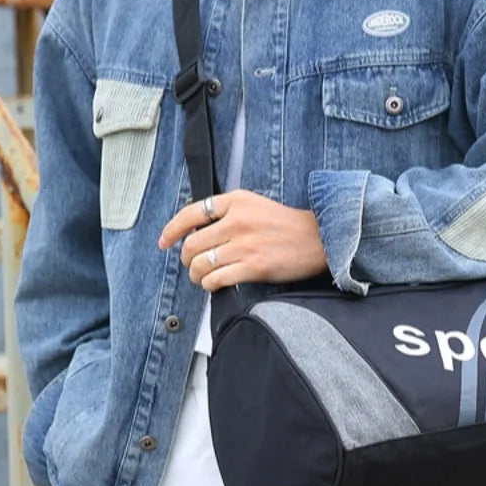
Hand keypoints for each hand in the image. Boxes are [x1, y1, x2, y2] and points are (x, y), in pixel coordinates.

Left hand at [158, 190, 328, 290]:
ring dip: (197, 275)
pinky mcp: (253, 266)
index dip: (172, 230)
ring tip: (203, 277)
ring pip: (200, 265)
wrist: (320, 239)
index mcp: (237, 201)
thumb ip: (227, 213)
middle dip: (186, 259)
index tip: (165, 241)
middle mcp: (238, 220)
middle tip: (192, 264)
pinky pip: (216, 279)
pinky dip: (211, 285)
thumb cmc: (288, 225)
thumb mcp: (255, 205)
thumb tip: (196, 233)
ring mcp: (245, 244)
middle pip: (192, 244)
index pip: (191, 213)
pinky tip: (216, 283)